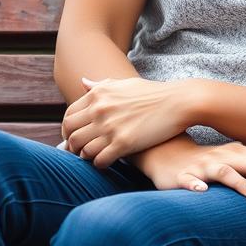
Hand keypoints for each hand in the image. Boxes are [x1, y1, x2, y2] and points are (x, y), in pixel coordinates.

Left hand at [62, 76, 195, 168]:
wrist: (178, 102)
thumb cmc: (152, 93)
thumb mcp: (124, 84)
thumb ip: (100, 85)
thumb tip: (83, 81)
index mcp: (98, 94)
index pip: (68, 117)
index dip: (67, 131)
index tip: (73, 138)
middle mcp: (100, 110)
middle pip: (72, 135)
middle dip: (72, 147)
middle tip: (79, 152)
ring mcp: (111, 127)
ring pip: (83, 150)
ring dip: (85, 156)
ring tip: (93, 157)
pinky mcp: (123, 143)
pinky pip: (100, 160)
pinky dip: (99, 164)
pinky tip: (106, 162)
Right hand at [136, 136, 245, 209]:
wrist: (170, 156)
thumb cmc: (213, 164)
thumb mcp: (243, 165)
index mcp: (241, 152)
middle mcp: (225, 156)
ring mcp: (204, 165)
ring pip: (225, 171)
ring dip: (242, 184)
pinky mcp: (183, 176)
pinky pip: (189, 180)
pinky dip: (196, 186)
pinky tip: (203, 193)